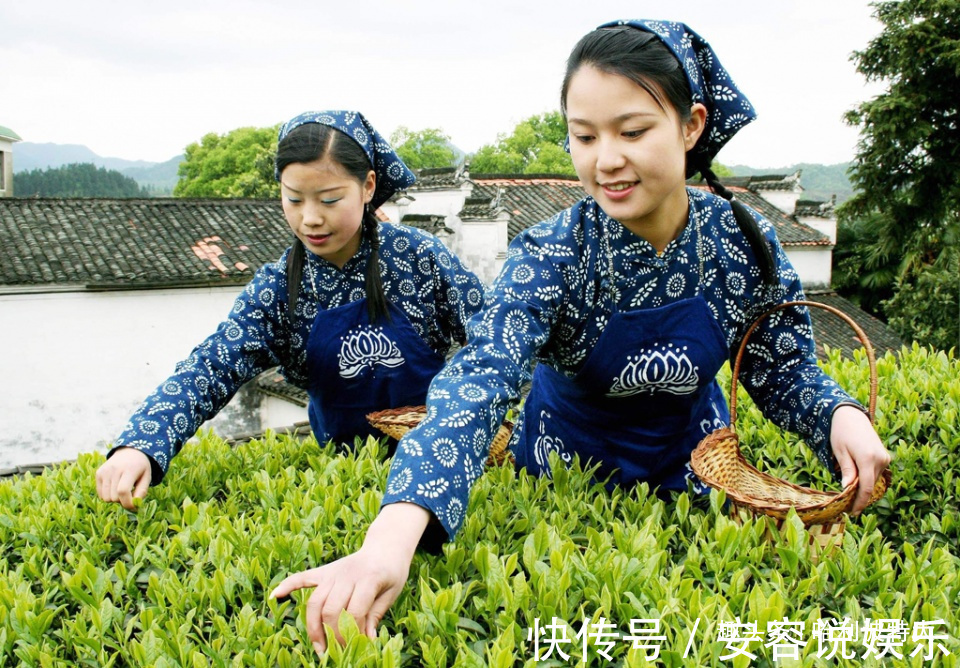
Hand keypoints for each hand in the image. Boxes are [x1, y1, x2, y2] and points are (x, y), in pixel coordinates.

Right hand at [95, 447, 151, 510]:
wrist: (130, 451)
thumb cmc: (140, 467)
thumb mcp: (147, 478)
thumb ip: (142, 492)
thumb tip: (134, 506)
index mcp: (130, 469)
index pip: (123, 491)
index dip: (127, 502)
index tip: (133, 506)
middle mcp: (115, 469)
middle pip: (114, 497)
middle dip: (123, 500)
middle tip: (129, 493)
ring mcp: (105, 471)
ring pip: (106, 498)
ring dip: (115, 499)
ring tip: (121, 490)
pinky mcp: (98, 473)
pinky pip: (100, 494)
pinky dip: (108, 495)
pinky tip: (115, 487)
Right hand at [269, 503, 429, 655]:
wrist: (386, 546)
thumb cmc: (391, 572)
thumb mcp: (392, 593)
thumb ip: (376, 615)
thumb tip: (366, 640)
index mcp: (369, 578)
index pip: (355, 610)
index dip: (354, 632)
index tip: (357, 645)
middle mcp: (347, 574)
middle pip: (331, 608)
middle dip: (333, 634)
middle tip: (337, 651)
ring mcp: (333, 572)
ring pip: (315, 601)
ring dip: (313, 627)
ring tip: (319, 647)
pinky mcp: (324, 571)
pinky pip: (303, 578)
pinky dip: (288, 585)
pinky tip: (275, 596)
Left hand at [829, 405, 890, 513]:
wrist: (850, 416)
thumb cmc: (840, 432)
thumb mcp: (839, 452)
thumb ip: (847, 471)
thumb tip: (848, 489)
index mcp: (867, 458)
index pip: (866, 487)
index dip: (860, 502)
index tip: (852, 512)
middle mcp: (880, 459)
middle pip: (870, 485)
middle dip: (859, 496)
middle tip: (846, 505)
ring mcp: (884, 457)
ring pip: (873, 480)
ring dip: (863, 487)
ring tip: (849, 493)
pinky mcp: (884, 456)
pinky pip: (876, 473)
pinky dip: (867, 478)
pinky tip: (856, 481)